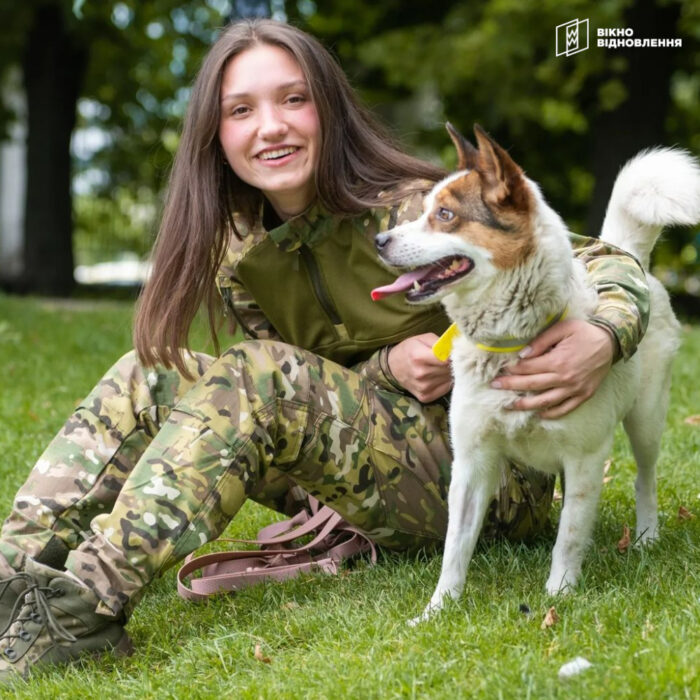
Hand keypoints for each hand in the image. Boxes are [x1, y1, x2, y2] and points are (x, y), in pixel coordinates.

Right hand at [388, 334, 452, 402]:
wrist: (393, 367)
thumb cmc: (409, 350)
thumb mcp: (422, 338)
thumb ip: (440, 342)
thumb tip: (457, 349)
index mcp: (419, 357)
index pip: (447, 360)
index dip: (454, 356)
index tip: (454, 353)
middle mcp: (421, 374)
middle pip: (449, 370)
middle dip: (452, 364)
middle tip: (447, 359)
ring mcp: (423, 387)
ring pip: (449, 379)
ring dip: (448, 374)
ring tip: (440, 368)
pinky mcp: (425, 397)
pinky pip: (445, 389)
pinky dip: (444, 383)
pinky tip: (437, 377)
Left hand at [491, 320, 614, 417]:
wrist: (611, 342)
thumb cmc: (584, 333)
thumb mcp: (563, 328)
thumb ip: (541, 341)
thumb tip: (522, 355)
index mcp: (558, 360)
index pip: (528, 368)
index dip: (512, 370)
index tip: (499, 370)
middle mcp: (565, 378)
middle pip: (531, 385)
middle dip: (510, 386)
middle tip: (494, 386)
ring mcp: (575, 389)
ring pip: (545, 401)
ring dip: (525, 405)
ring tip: (509, 406)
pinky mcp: (584, 395)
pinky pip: (565, 408)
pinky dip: (551, 413)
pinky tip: (539, 414)